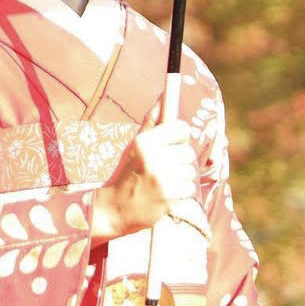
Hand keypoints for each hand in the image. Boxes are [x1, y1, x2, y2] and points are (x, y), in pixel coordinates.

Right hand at [103, 119, 197, 235]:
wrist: (114, 209)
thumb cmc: (127, 173)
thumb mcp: (134, 146)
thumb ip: (151, 122)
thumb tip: (163, 96)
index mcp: (144, 141)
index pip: (181, 128)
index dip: (179, 137)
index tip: (171, 145)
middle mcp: (153, 156)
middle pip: (188, 151)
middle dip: (179, 160)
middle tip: (162, 169)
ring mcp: (162, 176)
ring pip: (190, 171)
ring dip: (180, 178)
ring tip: (161, 183)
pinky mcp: (170, 195)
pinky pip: (190, 187)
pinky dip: (180, 192)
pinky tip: (164, 194)